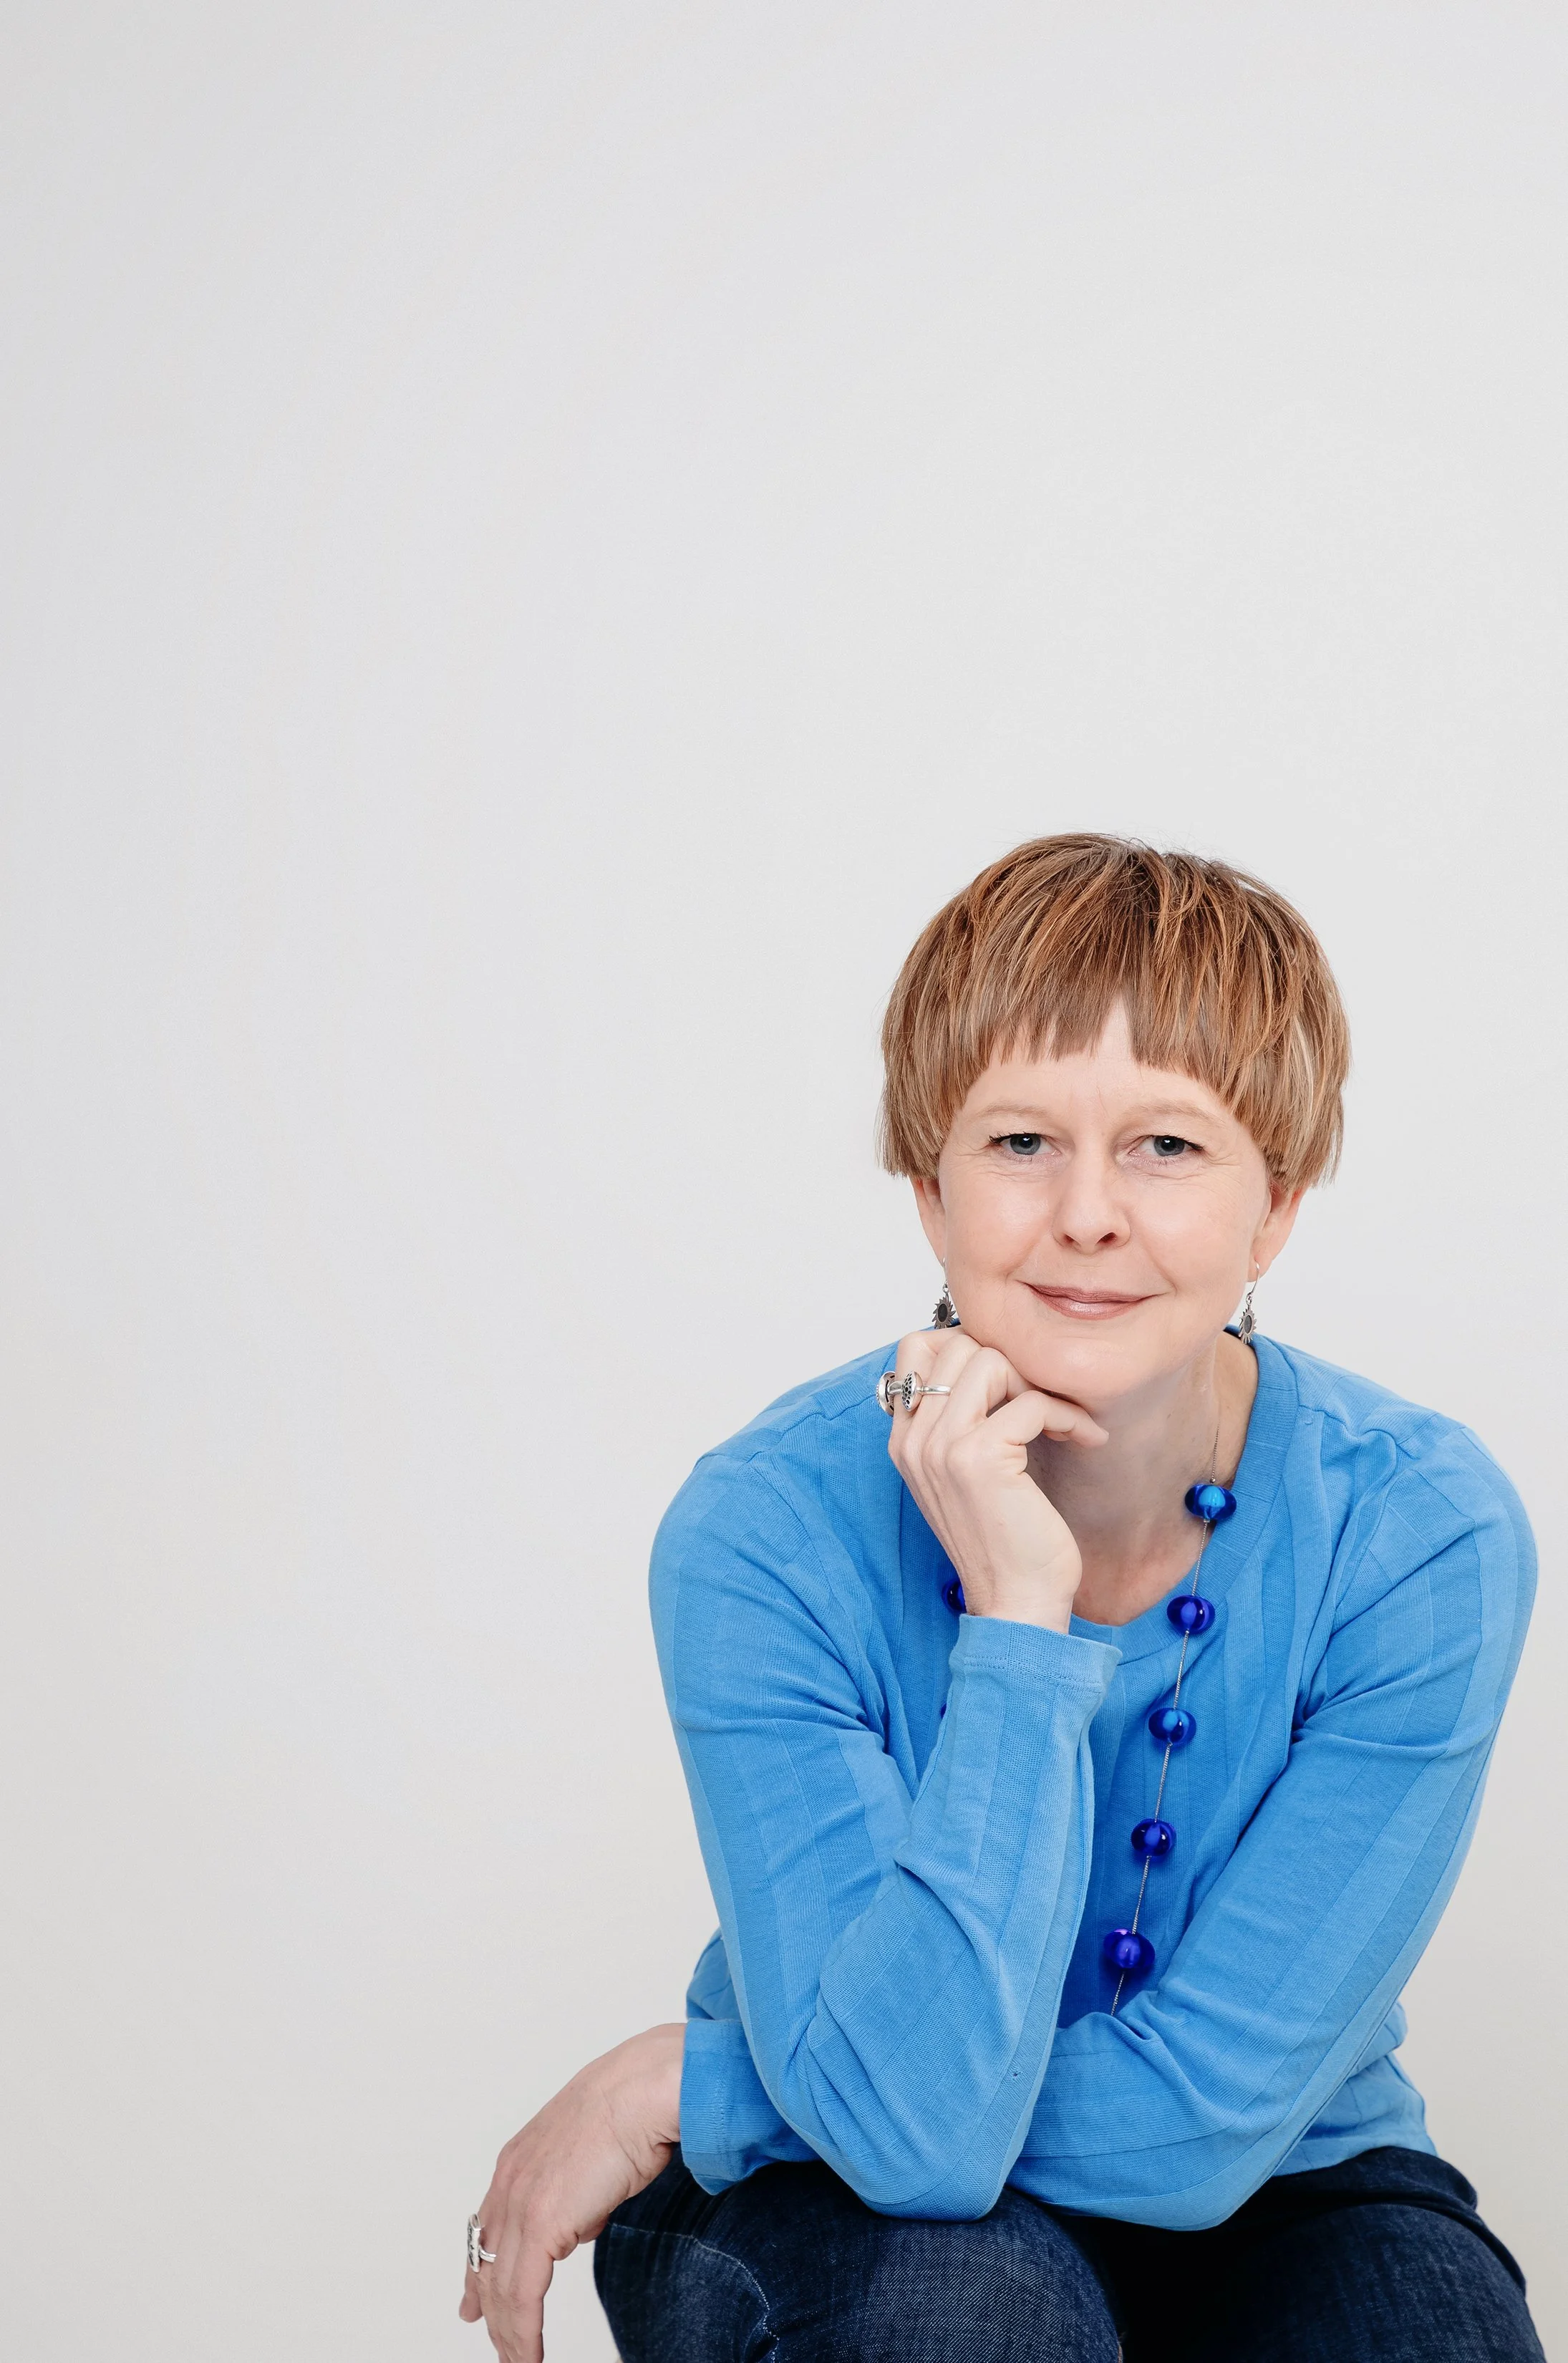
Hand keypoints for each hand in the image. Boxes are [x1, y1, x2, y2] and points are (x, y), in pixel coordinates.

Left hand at [459, 2022, 683, 2362]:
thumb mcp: (592, 2149)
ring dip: (509, 2333)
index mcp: (518, 2160)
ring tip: (518, 2361)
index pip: (486, 2230)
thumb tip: (581, 2220)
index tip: (474, 2305)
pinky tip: (528, 2357)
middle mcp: (510, 2181)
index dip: (478, 2273)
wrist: (646, 2088)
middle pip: (486, 2264)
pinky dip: (523, 2334)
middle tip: (502, 2349)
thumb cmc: (634, 2105)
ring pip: (501, 2287)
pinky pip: (523, 2296)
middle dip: (490, 2312)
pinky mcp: (541, 2225)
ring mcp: (521, 2202)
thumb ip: (576, 2186)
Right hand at [887, 1330, 1106, 1628]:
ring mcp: (941, 1447)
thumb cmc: (1004, 1541)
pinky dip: (1068, 1417)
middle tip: (1041, 1403)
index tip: (1012, 1382)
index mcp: (905, 1440)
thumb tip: (995, 1358)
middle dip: (1012, 1364)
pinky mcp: (978, 1459)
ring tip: (1061, 1422)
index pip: (917, 1346)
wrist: (1016, 1604)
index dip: (971, 1347)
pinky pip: (1032, 1402)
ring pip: (990, 1360)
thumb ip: (962, 1421)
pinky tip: (1084, 1440)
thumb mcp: (968, 1474)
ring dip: (1038, 1384)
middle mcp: (914, 1439)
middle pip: (959, 1344)